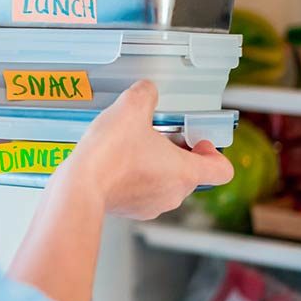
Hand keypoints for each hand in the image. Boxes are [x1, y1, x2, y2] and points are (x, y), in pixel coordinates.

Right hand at [56, 80, 234, 219]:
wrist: (79, 186)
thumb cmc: (109, 154)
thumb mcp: (131, 107)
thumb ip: (146, 94)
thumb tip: (146, 91)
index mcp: (185, 172)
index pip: (222, 170)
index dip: (214, 153)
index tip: (196, 140)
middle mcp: (173, 194)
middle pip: (190, 173)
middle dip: (176, 152)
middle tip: (156, 135)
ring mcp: (151, 206)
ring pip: (164, 182)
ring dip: (155, 165)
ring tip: (131, 146)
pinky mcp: (129, 210)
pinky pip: (142, 191)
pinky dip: (135, 177)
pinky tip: (115, 160)